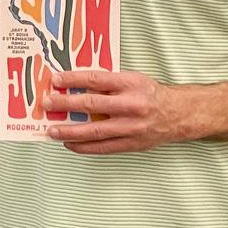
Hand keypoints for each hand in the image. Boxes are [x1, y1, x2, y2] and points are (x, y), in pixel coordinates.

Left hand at [43, 69, 197, 153]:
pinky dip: (83, 147)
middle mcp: (131, 105)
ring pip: (94, 131)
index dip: (73, 80)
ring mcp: (131, 127)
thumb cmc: (152, 95)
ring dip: (69, 132)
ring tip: (51, 131)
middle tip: (47, 104)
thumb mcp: (132, 80)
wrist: (180, 114)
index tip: (55, 80)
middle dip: (65, 105)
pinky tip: (69, 143)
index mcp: (131, 84)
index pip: (96, 79)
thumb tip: (74, 85)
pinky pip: (103, 148)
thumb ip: (107, 83)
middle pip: (91, 105)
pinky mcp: (132, 144)